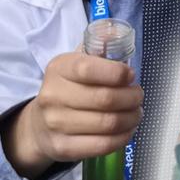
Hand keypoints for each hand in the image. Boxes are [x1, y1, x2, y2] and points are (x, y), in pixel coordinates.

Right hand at [5, 52, 142, 175]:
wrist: (41, 124)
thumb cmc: (72, 88)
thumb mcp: (80, 62)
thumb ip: (100, 47)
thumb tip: (116, 32)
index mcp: (59, 68)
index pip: (89, 69)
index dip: (118, 73)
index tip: (131, 75)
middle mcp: (53, 96)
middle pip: (106, 99)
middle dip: (133, 98)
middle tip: (139, 97)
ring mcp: (55, 124)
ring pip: (108, 123)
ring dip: (132, 118)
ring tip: (136, 113)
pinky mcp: (62, 147)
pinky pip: (103, 145)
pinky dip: (124, 137)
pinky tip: (128, 129)